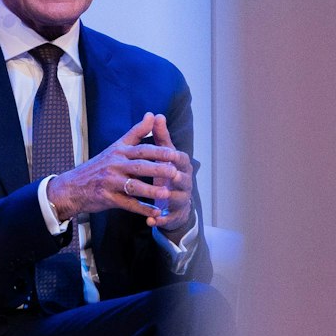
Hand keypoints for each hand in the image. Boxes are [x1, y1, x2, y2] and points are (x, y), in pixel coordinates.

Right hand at [46, 113, 189, 225]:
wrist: (72, 187)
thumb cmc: (98, 166)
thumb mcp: (116, 146)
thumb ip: (136, 132)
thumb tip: (152, 114)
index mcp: (119, 151)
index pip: (141, 149)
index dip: (158, 152)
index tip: (174, 154)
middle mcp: (114, 165)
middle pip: (139, 166)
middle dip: (158, 169)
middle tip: (175, 172)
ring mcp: (110, 182)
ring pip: (133, 186)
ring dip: (151, 191)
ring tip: (166, 194)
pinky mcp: (107, 198)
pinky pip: (127, 204)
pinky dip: (141, 209)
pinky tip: (155, 213)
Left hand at [144, 113, 195, 233]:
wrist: (173, 202)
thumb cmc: (167, 173)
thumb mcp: (163, 155)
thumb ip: (160, 137)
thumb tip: (156, 114)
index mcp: (181, 167)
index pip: (181, 159)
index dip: (175, 156)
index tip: (168, 153)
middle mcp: (185, 183)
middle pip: (182, 178)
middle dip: (175, 176)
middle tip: (168, 175)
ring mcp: (181, 200)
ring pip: (177, 198)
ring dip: (169, 198)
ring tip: (159, 198)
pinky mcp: (174, 215)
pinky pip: (168, 218)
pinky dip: (160, 220)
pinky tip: (150, 220)